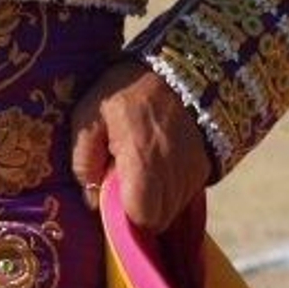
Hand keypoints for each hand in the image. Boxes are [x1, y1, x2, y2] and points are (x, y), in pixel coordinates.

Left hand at [70, 58, 211, 232]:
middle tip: (122, 184)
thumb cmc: (126, 90)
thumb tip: (91, 201)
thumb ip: (83, 160)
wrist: (180, 66)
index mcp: (143, 162)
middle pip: (158, 221)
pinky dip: (169, 190)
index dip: (124, 218)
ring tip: (139, 171)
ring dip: (154, 201)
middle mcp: (174, 174)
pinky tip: (156, 166)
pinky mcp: (204, 166)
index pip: (141, 218)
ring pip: (172, 211)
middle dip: (137, 212)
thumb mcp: (90, 115)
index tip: (111, 198)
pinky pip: (184, 195)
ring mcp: (193, 172)